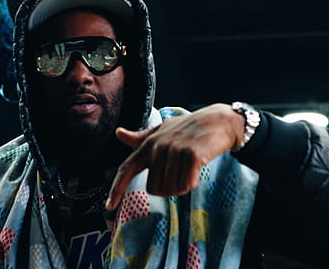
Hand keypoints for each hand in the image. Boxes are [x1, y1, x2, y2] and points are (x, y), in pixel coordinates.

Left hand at [105, 104, 244, 209]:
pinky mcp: (191, 155)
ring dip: (182, 185)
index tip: (108, 206)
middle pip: (154, 188)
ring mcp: (174, 151)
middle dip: (167, 188)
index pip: (126, 169)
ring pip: (171, 189)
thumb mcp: (163, 130)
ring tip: (189, 168)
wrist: (219, 121)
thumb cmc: (190, 128)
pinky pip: (186, 184)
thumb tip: (118, 133)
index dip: (116, 189)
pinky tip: (197, 170)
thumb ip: (140, 137)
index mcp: (148, 144)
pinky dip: (192, 183)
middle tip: (180, 173)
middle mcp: (158, 147)